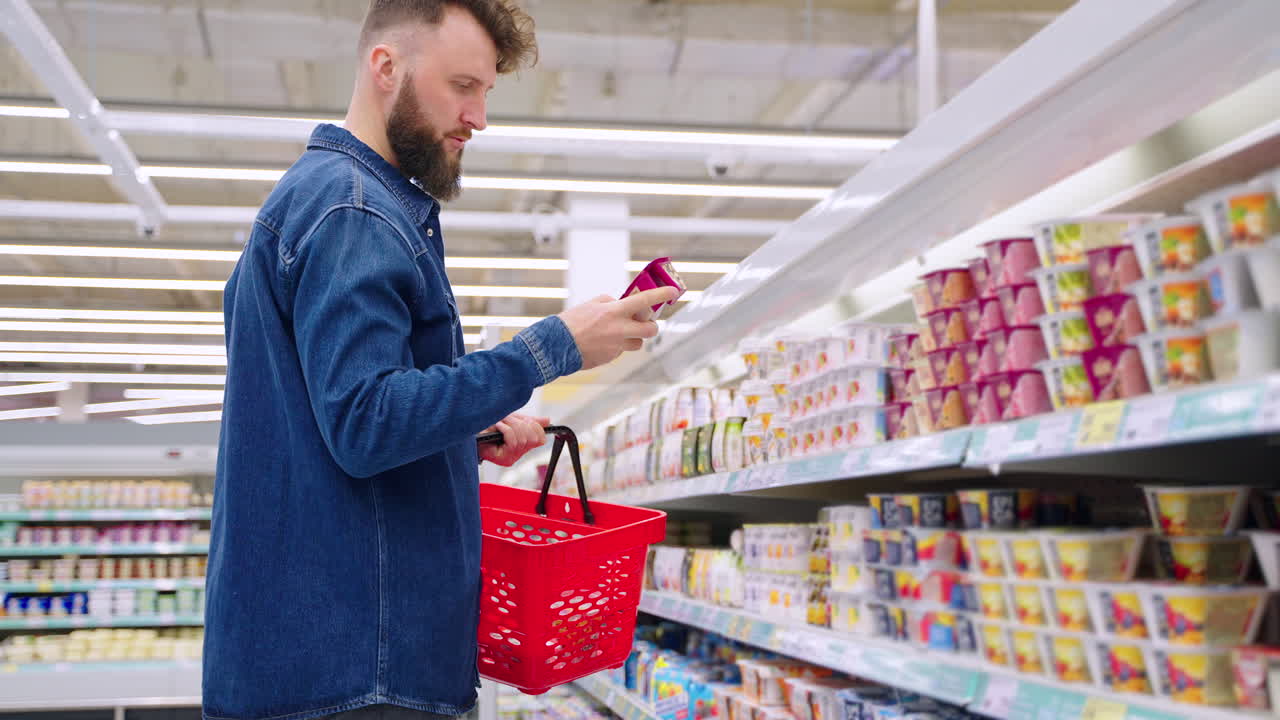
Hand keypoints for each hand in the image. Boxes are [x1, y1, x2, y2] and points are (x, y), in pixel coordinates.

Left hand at [478, 413, 550, 466]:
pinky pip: (513, 440)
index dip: (535, 426)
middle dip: (521, 424)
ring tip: (501, 422)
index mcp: (521, 446)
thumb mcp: (511, 421)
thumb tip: (548, 420)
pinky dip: (506, 429)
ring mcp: (510, 458)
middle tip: (509, 419)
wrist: (467, 431)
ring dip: (512, 425)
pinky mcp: (503, 459)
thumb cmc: (487, 426)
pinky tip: (498, 427)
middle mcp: (517, 455)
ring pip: (523, 439)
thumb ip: (529, 422)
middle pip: (533, 438)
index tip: (525, 419)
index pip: (540, 439)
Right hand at [557, 286, 677, 370]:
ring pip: (637, 344)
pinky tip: (600, 343)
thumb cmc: (570, 322)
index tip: (672, 291)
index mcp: (614, 312)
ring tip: (617, 334)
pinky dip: (615, 346)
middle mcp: (619, 330)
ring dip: (632, 338)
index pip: (644, 301)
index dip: (661, 295)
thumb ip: (610, 303)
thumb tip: (620, 305)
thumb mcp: (591, 305)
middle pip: (650, 330)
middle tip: (646, 323)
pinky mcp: (610, 359)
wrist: (555, 346)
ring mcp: (616, 347)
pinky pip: (620, 351)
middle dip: (652, 326)